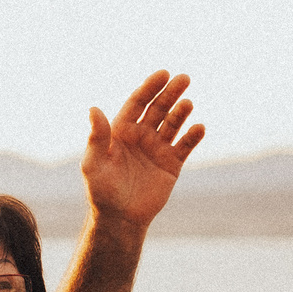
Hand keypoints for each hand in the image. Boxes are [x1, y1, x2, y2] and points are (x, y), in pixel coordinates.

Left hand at [82, 71, 203, 230]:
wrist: (120, 218)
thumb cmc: (101, 190)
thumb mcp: (94, 163)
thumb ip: (97, 137)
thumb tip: (93, 109)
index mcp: (121, 131)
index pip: (138, 103)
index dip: (150, 88)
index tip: (163, 74)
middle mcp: (141, 136)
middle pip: (158, 108)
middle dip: (170, 93)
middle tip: (184, 78)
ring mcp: (157, 148)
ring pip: (173, 124)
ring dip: (181, 112)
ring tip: (187, 103)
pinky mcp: (172, 164)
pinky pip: (185, 146)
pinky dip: (193, 136)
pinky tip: (198, 127)